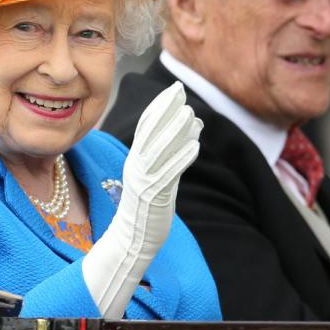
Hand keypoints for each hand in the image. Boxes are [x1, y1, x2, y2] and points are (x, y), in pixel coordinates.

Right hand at [123, 81, 201, 214]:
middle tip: (180, 90)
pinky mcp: (154, 196)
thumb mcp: (158, 174)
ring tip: (190, 113)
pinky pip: (169, 174)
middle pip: (149, 132)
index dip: (159, 105)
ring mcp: (143, 181)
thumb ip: (172, 153)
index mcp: (135, 159)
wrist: (134, 239)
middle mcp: (136, 166)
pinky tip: (195, 146)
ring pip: (158, 150)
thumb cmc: (149, 206)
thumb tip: (193, 126)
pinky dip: (181, 158)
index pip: (145, 126)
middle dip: (165, 109)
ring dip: (175, 130)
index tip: (173, 90)